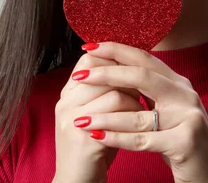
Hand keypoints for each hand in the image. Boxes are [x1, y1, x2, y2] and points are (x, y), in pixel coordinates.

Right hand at [53, 52, 143, 182]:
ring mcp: (72, 120)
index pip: (88, 60)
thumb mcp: (94, 115)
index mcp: (67, 95)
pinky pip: (116, 116)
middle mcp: (65, 103)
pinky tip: (140, 122)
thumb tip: (130, 66)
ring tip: (142, 107)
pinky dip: (134, 115)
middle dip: (127, 78)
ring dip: (134, 99)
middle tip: (142, 88)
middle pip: (100, 71)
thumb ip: (102, 92)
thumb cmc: (93, 149)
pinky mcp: (84, 139)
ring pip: (112, 92)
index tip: (132, 69)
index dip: (112, 59)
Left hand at [70, 42, 207, 182]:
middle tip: (79, 76)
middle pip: (141, 76)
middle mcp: (186, 95)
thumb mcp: (166, 110)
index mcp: (178, 83)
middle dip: (107, 74)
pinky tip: (97, 137)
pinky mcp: (186, 142)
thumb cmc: (179, 142)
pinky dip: (117, 138)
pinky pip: (143, 139)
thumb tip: (112, 66)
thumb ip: (147, 89)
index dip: (116, 50)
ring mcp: (189, 117)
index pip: (144, 58)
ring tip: (81, 119)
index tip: (88, 47)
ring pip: (138, 114)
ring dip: (106, 116)